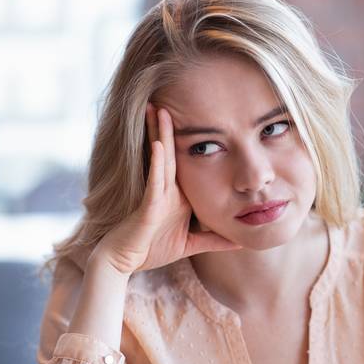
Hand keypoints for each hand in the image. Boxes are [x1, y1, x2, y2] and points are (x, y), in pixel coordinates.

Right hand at [92, 105, 239, 275]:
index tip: (199, 116)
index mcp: (175, 194)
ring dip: (161, 134)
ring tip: (160, 109)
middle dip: (170, 127)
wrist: (124, 264)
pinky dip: (156, 163)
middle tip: (171, 98)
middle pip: (170, 152)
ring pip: (160, 159)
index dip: (188, 139)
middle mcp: (164, 189)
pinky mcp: (147, 206)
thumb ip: (214, 240)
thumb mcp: (191, 244)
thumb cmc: (151, 250)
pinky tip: (158, 145)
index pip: (184, 162)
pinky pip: (153, 182)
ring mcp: (155, 195)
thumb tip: (240, 241)